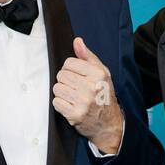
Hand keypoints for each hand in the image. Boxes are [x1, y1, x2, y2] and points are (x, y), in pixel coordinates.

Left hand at [53, 36, 123, 153]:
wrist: (109, 123)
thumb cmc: (104, 95)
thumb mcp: (102, 73)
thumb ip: (88, 57)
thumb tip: (77, 41)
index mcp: (98, 74)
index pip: (69, 63)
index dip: (70, 69)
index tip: (76, 76)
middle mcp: (91, 87)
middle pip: (61, 75)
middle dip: (65, 81)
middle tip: (75, 88)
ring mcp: (82, 102)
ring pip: (57, 88)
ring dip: (62, 92)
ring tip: (72, 97)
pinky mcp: (74, 115)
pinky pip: (56, 102)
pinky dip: (60, 104)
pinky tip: (70, 105)